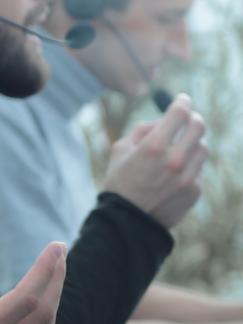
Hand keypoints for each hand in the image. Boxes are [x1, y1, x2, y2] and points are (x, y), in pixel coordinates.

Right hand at [105, 96, 206, 228]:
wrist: (127, 222)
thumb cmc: (120, 183)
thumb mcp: (120, 150)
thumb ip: (143, 129)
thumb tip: (163, 120)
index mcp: (153, 146)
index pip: (180, 112)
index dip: (183, 102)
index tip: (182, 101)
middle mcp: (174, 160)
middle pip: (199, 125)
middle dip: (193, 119)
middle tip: (186, 121)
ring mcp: (187, 177)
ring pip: (203, 147)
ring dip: (193, 143)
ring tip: (180, 149)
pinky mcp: (194, 191)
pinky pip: (200, 169)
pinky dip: (191, 165)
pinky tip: (177, 171)